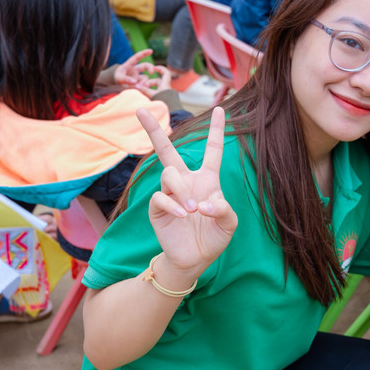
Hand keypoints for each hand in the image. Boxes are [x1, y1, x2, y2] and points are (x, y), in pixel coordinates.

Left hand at [113, 48, 164, 90]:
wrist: (116, 84)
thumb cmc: (117, 78)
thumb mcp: (119, 78)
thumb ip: (126, 79)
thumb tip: (135, 82)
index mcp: (130, 65)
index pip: (137, 57)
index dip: (144, 53)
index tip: (151, 51)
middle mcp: (135, 69)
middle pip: (145, 66)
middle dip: (150, 68)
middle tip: (151, 72)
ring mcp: (138, 76)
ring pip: (146, 77)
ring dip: (145, 81)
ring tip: (140, 87)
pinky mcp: (139, 83)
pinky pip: (144, 84)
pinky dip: (143, 87)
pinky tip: (140, 89)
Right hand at [139, 106, 236, 283]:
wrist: (195, 260)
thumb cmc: (213, 238)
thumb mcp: (229, 224)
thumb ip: (224, 210)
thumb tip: (204, 203)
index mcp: (206, 180)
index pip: (212, 150)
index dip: (216, 130)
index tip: (220, 109)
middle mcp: (185, 182)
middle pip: (167, 150)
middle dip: (152, 130)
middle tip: (140, 110)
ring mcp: (170, 194)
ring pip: (168, 174)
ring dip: (181, 190)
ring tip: (192, 210)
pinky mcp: (157, 209)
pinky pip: (159, 197)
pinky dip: (172, 205)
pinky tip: (183, 215)